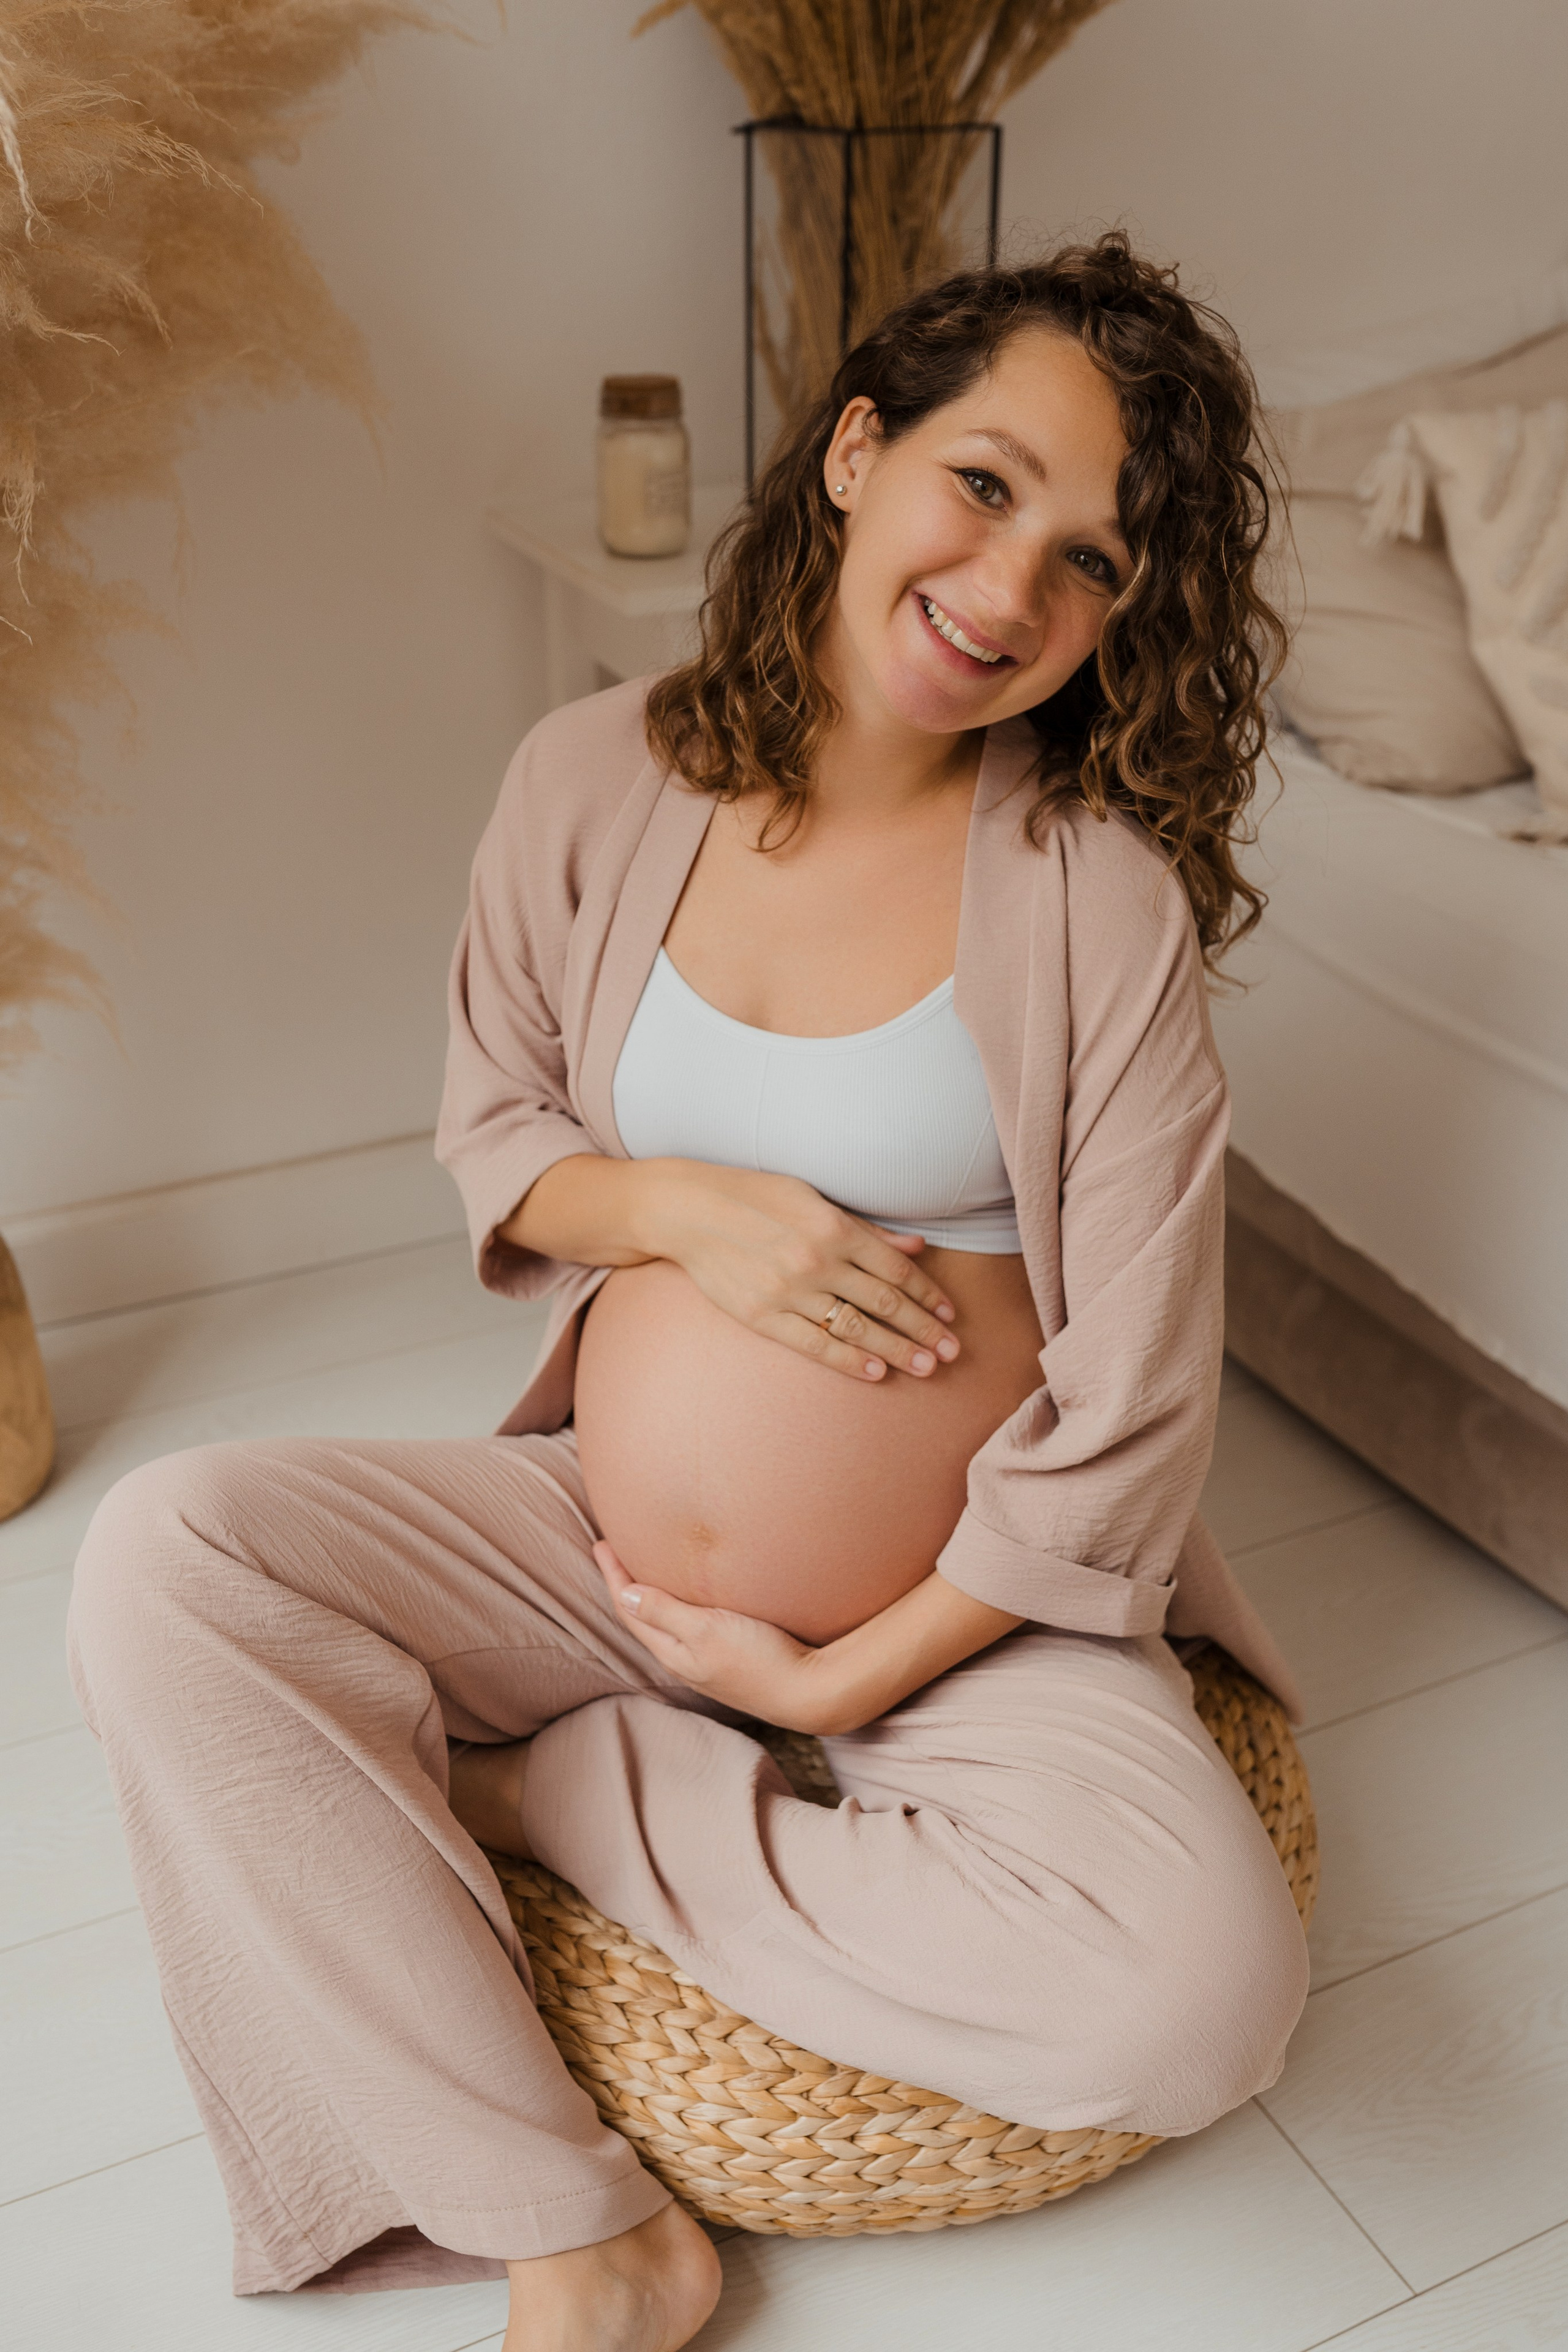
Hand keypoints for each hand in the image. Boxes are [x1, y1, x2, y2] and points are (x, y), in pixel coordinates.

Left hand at [594, 1543, 835, 1733]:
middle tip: (614, 1552)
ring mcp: (706, 1662)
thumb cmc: (760, 1658)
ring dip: (648, 1596)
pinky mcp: (729, 1658)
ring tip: (642, 1572)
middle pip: (642, 1618)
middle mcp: (684, 1659)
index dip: (614, 1576)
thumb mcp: (707, 1630)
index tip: (602, 1543)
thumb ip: (665, 1612)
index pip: (630, 1610)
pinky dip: (675, 1606)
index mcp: (672, 1652)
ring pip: (664, 1624)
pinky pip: (688, 1628)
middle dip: (625, 1585)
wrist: (810, 1692)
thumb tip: (625, 1594)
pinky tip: (689, 1598)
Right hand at [644, 1161, 961, 1384]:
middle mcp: (816, 1260)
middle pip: (884, 1302)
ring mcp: (789, 1291)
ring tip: (927, 1368)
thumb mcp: (811, 1197)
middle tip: (953, 1352)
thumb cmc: (754, 1196)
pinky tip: (875, 1372)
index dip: (927, 1294)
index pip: (895, 1269)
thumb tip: (915, 1248)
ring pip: (855, 1327)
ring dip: (896, 1350)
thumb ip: (864, 1227)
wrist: (688, 1212)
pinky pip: (814, 1343)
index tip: (949, 1314)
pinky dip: (848, 1359)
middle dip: (923, 1329)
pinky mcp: (762, 1315)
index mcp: (833, 1226)